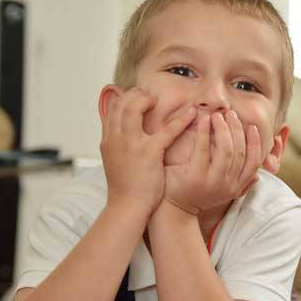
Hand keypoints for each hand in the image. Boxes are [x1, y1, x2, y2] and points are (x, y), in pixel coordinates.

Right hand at [100, 87, 195, 215]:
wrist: (126, 206)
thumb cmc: (126, 185)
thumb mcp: (115, 160)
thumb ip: (118, 143)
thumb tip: (124, 131)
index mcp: (108, 140)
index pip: (112, 108)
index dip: (125, 97)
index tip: (137, 95)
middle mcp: (115, 138)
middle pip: (121, 103)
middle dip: (136, 94)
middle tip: (150, 96)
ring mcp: (130, 144)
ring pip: (134, 108)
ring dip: (148, 99)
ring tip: (161, 101)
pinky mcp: (148, 153)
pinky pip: (167, 131)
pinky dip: (181, 120)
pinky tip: (193, 114)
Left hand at [163, 109, 262, 215]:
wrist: (173, 210)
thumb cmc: (197, 196)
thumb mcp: (223, 193)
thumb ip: (240, 185)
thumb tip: (258, 177)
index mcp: (236, 187)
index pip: (254, 162)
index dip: (256, 143)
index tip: (252, 127)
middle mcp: (228, 185)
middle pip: (240, 152)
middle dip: (237, 129)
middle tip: (230, 114)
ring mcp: (213, 182)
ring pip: (226, 149)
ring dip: (223, 128)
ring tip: (217, 115)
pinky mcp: (196, 176)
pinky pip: (203, 148)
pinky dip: (204, 131)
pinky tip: (203, 119)